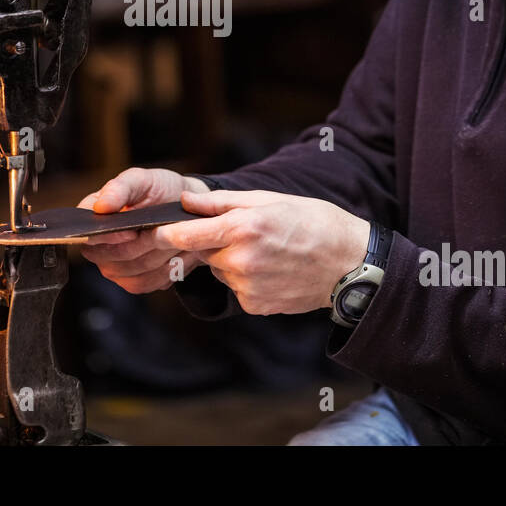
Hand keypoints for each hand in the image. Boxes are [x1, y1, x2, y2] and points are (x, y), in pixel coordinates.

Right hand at [78, 168, 210, 294]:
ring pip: (133, 272)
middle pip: (112, 258)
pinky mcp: (134, 281)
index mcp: (91, 218)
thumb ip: (119, 189)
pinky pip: (147, 283)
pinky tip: (178, 253)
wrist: (184, 208)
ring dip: (159, 255)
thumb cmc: (158, 189)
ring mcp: (114, 266)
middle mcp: (98, 246)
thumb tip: (100, 207)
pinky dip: (167, 269)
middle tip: (166, 231)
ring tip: (177, 238)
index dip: (109, 237)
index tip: (133, 232)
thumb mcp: (141, 180)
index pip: (87, 236)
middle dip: (142, 245)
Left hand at [152, 189, 369, 314]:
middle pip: (204, 253)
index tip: (157, 231)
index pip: (186, 235)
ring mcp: (247, 286)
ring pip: (220, 271)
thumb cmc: (313, 222)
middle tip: (245, 232)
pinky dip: (246, 279)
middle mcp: (241, 260)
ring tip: (266, 251)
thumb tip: (186, 202)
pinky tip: (272, 269)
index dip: (168, 233)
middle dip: (214, 243)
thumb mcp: (269, 200)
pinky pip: (236, 288)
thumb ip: (221, 202)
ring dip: (231, 261)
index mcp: (242, 228)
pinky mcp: (255, 305)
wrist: (348, 263)